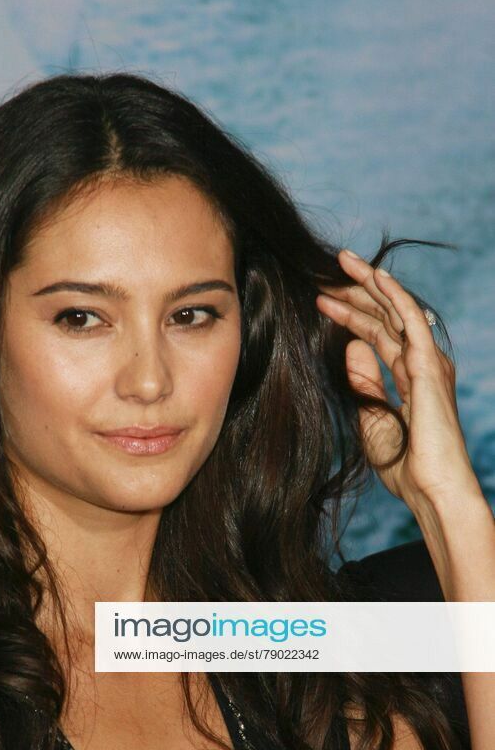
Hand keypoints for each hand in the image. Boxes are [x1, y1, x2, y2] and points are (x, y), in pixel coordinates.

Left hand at [315, 250, 481, 515]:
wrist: (429, 488)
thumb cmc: (405, 466)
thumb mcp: (371, 417)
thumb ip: (363, 381)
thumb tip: (352, 347)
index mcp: (409, 376)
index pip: (376, 334)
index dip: (348, 316)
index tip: (319, 301)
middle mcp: (421, 362)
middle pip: (385, 316)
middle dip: (356, 291)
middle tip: (327, 269)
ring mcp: (427, 362)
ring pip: (395, 310)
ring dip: (369, 283)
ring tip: (342, 261)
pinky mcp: (428, 365)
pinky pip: (410, 320)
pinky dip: (393, 295)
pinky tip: (374, 277)